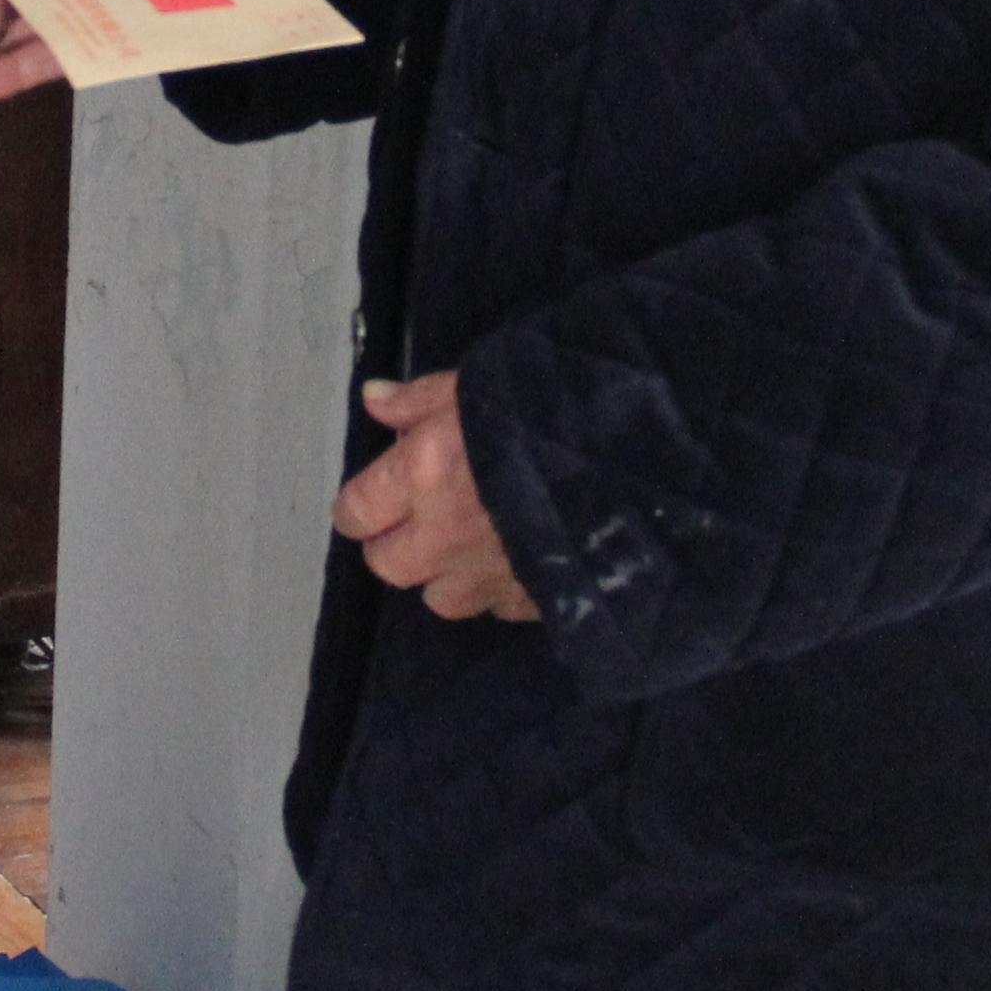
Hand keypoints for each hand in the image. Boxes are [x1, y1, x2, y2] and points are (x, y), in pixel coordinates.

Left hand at [335, 373, 536, 622]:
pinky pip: (495, 607)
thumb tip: (372, 400)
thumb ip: (419, 399)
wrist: (634, 456)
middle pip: (386, 565)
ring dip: (445, 574)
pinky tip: (518, 555)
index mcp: (422, 476)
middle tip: (419, 517)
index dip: (360, 505)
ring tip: (471, 543)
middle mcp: (443, 537)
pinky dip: (497, 587)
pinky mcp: (531, 600)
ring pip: (438, 598)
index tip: (374, 496)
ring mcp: (488, 576)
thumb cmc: (547, 406)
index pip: (356, 511)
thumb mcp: (476, 383)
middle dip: (394, 543)